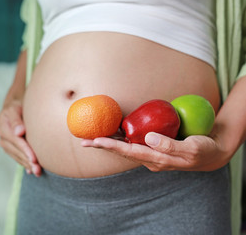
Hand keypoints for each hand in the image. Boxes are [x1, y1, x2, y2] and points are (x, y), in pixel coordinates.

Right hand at [0, 100, 41, 175]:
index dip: (25, 150)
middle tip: (38, 170)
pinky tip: (31, 171)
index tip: (34, 158)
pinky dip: (24, 163)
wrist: (15, 107)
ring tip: (38, 172)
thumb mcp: (16, 108)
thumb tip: (19, 132)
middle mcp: (3, 137)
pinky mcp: (10, 147)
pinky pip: (17, 157)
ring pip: (17, 156)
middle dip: (27, 161)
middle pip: (17, 151)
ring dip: (27, 164)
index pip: (16, 141)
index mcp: (4, 126)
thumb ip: (16, 120)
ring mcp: (6, 143)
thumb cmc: (18, 106)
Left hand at [81, 132, 229, 171]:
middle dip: (102, 146)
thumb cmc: (202, 149)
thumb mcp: (191, 148)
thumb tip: (148, 138)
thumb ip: (170, 145)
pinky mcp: (153, 148)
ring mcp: (151, 154)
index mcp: (157, 159)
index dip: (112, 146)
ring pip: (125, 148)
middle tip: (83, 141)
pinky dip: (121, 139)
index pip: (129, 152)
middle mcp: (150, 159)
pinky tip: (114, 133)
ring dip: (108, 143)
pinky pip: (133, 144)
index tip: (96, 140)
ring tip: (91, 138)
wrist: (211, 154)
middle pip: (122, 152)